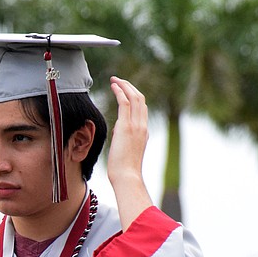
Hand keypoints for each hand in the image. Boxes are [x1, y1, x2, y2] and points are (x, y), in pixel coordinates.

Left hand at [107, 76, 153, 229]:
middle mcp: (143, 126)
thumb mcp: (125, 151)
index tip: (123, 90)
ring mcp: (137, 125)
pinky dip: (120, 91)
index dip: (133, 96)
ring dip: (124, 86)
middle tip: (118, 80)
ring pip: (134, 97)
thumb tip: (118, 132)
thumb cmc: (123, 170)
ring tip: (114, 79)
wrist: (127, 177)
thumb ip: (124, 139)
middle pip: (140, 99)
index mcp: (144, 132)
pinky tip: (114, 85)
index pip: (141, 109)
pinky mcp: (127, 126)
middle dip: (129, 87)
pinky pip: (125, 103)